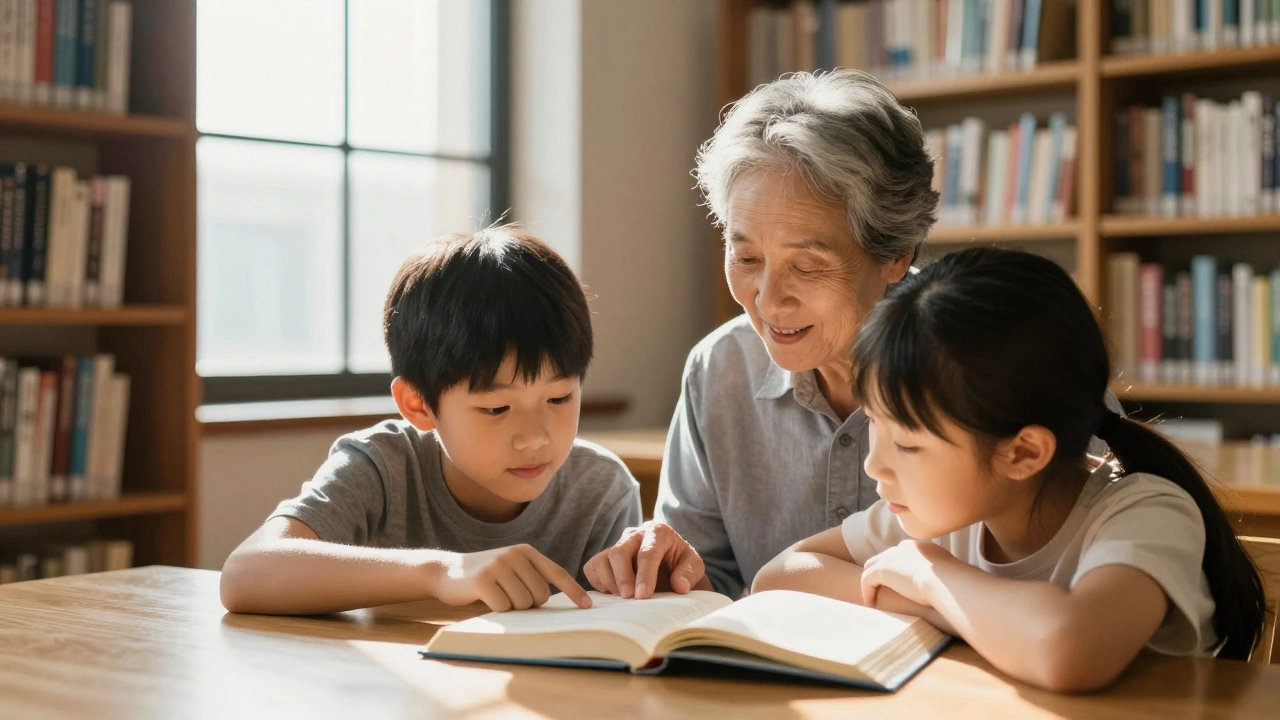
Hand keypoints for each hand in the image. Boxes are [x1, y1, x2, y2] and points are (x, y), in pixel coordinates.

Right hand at [432, 545, 591, 611]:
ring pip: (523, 604)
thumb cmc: (485, 576)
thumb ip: (532, 577)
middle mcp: (514, 555)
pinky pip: (503, 608)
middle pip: (540, 596)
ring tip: (496, 595)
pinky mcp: (483, 580)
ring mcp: (498, 566)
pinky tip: (485, 599)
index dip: (574, 590)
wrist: (446, 571)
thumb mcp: (511, 568)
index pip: (557, 573)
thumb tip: (559, 601)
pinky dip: (497, 610)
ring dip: (512, 608)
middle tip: (509, 596)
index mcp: (526, 551)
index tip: (588, 606)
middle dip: (528, 604)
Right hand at [583, 521, 704, 598]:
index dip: (645, 574)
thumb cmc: (680, 564)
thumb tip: (680, 586)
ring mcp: (618, 545)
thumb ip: (689, 573)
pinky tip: (615, 593)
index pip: (647, 552)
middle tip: (629, 598)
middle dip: (623, 577)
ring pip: (602, 560)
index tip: (643, 595)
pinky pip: (592, 568)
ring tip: (624, 598)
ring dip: (610, 582)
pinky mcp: (605, 557)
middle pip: (619, 552)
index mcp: (658, 532)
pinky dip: (599, 583)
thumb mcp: (693, 566)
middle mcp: (634, 534)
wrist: (669, 566)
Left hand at [860, 539, 956, 607]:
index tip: (898, 581)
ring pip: (872, 566)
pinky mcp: (881, 570)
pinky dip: (867, 591)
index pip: (902, 554)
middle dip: (881, 571)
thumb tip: (946, 584)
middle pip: (884, 557)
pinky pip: (867, 579)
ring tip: (872, 596)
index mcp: (919, 548)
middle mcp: (903, 548)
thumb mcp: (949, 573)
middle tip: (880, 587)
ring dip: (871, 581)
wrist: (944, 580)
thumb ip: (942, 574)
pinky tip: (871, 603)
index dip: (898, 567)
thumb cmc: (952, 582)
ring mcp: (891, 557)